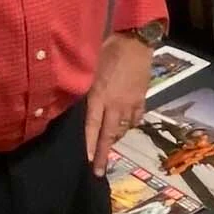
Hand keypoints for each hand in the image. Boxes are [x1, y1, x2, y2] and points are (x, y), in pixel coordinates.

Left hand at [85, 33, 152, 175]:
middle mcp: (115, 104)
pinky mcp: (142, 98)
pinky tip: (127, 126)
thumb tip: (71, 97)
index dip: (88, 144)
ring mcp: (130, 103)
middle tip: (98, 172)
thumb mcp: (91, 66)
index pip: (91, 126)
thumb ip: (83, 84)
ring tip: (109, 147)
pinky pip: (135, 118)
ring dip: (115, 138)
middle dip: (102, 154)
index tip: (85, 161)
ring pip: (123, 128)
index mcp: (99, 96)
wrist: (138, 41)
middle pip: (108, 134)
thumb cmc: (109, 49)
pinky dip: (130, 124)